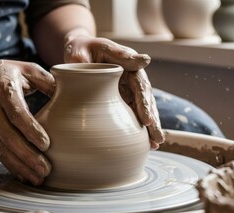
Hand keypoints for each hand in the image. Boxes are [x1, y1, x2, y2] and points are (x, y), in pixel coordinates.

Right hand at [0, 60, 54, 184]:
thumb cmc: (12, 73)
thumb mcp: (30, 70)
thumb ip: (49, 82)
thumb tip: (73, 96)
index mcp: (4, 88)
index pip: (16, 112)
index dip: (30, 130)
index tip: (47, 144)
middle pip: (8, 136)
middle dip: (27, 155)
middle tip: (46, 169)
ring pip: (2, 148)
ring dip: (20, 166)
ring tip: (39, 178)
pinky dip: (12, 166)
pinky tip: (25, 177)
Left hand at [63, 34, 165, 148]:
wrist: (76, 54)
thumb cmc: (82, 49)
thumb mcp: (95, 47)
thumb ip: (118, 54)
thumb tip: (146, 60)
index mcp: (129, 64)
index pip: (140, 85)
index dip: (144, 102)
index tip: (147, 119)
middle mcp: (132, 78)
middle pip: (146, 100)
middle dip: (153, 120)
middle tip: (157, 138)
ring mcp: (128, 90)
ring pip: (142, 110)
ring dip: (150, 127)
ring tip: (156, 144)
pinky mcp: (122, 100)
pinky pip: (133, 115)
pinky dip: (139, 129)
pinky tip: (146, 144)